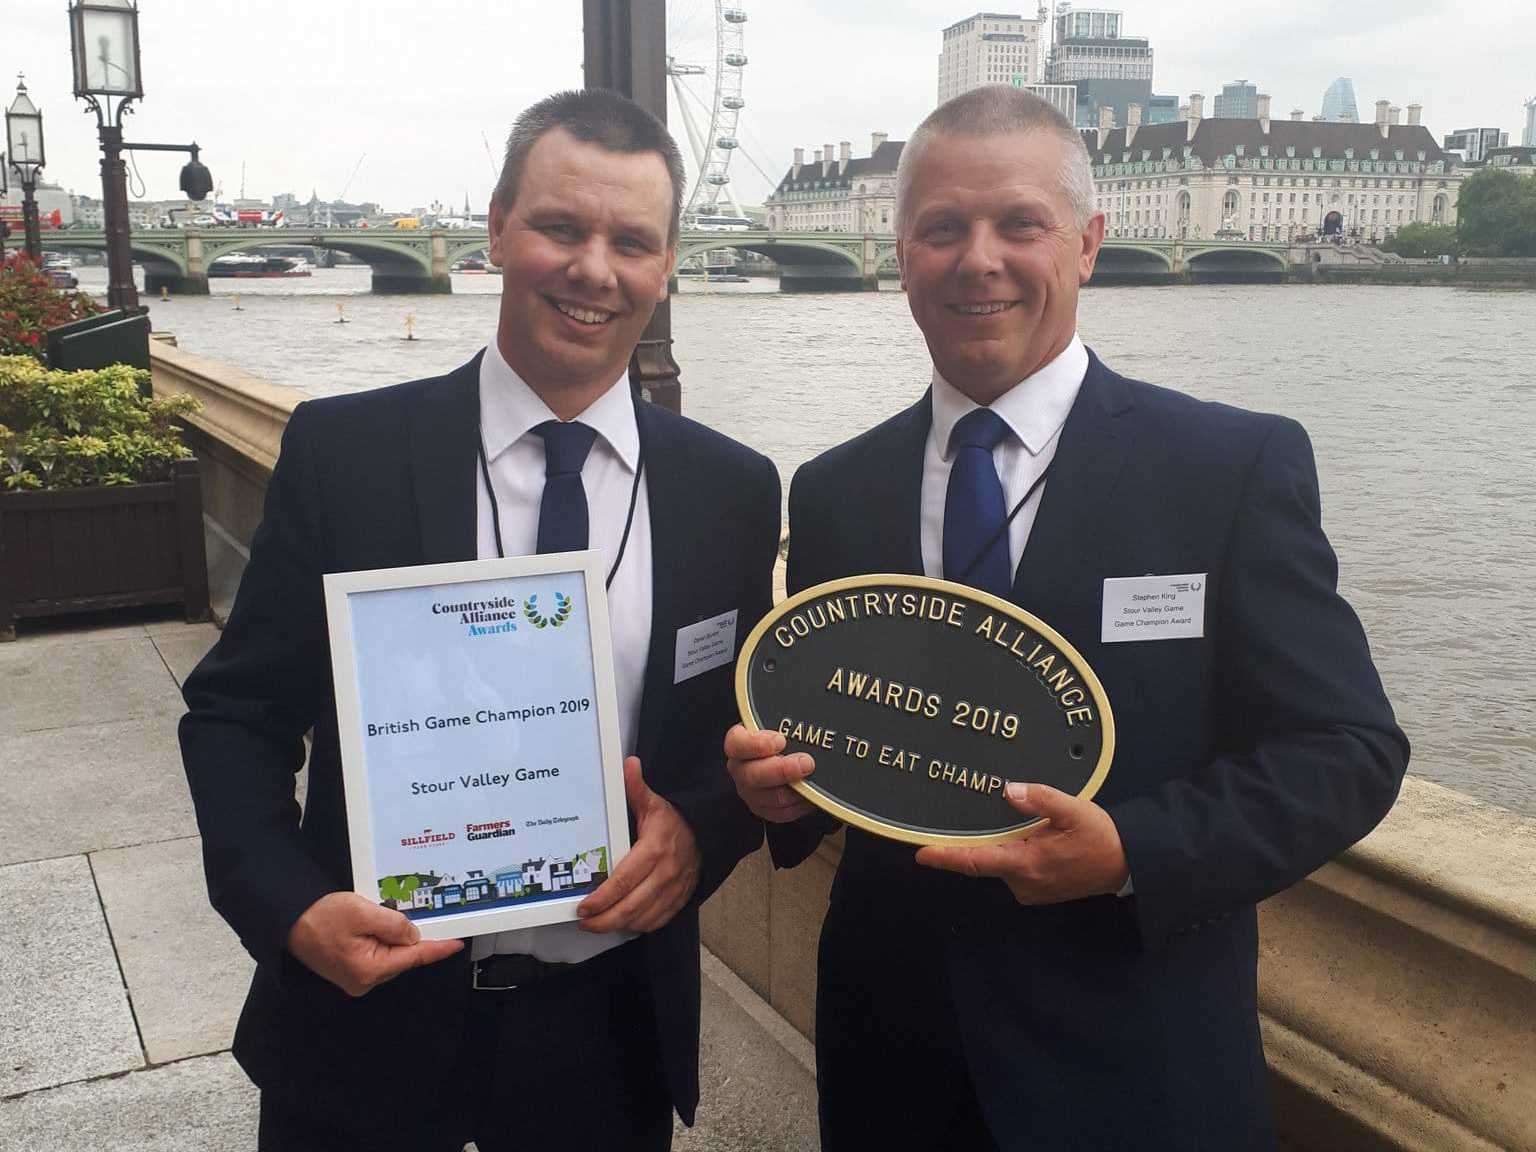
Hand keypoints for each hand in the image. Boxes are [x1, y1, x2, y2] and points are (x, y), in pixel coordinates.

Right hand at [287, 891, 463, 996]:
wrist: (288, 921)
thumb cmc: (321, 916)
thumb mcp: (363, 913)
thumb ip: (394, 925)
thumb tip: (414, 935)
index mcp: (369, 970)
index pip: (414, 958)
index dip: (438, 948)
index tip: (457, 943)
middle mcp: (364, 981)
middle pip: (402, 956)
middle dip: (412, 936)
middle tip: (421, 913)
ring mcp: (356, 978)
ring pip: (390, 954)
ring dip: (394, 936)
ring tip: (383, 915)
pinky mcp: (350, 970)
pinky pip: (377, 954)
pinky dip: (382, 939)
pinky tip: (378, 923)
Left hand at [577, 757, 700, 933]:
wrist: (710, 832)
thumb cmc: (676, 819)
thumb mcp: (655, 802)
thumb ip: (636, 788)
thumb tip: (627, 764)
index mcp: (655, 850)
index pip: (624, 880)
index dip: (602, 898)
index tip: (584, 906)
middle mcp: (665, 874)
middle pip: (631, 907)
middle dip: (604, 920)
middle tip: (584, 921)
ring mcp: (675, 890)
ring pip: (644, 918)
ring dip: (619, 925)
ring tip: (597, 924)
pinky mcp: (681, 899)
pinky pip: (658, 921)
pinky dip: (639, 925)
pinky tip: (624, 922)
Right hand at [724, 724, 816, 822]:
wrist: (790, 754)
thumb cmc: (784, 735)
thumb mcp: (780, 721)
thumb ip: (785, 720)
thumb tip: (803, 718)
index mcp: (739, 744)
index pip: (737, 745)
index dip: (757, 744)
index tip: (781, 740)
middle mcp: (741, 769)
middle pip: (752, 776)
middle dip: (782, 770)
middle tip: (806, 762)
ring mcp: (751, 792)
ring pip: (770, 798)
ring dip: (795, 789)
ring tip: (812, 778)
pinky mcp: (765, 809)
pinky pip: (782, 813)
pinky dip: (799, 805)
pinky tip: (810, 794)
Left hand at [915, 782, 1128, 904]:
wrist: (1127, 866)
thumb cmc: (1100, 837)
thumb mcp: (1075, 810)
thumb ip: (1041, 799)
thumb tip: (1007, 790)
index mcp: (1027, 863)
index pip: (976, 860)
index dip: (945, 856)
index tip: (920, 852)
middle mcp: (1022, 882)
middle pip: (986, 858)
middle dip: (980, 839)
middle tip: (984, 816)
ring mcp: (1029, 890)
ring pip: (1001, 862)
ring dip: (1003, 844)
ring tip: (1029, 826)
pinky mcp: (1036, 891)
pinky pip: (1014, 868)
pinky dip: (1015, 852)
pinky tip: (1033, 838)